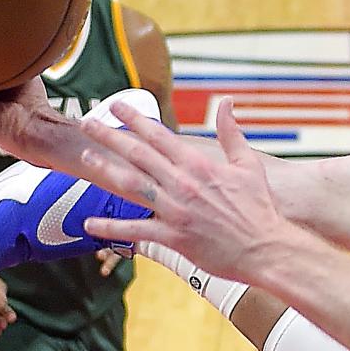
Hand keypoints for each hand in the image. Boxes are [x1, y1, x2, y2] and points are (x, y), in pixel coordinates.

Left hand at [77, 97, 289, 280]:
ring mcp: (175, 210)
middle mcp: (182, 184)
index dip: (134, 119)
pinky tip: (89, 222)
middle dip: (110, 136)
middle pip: (138, 154)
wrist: (264, 247)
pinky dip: (111, 227)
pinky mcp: (173, 236)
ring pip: (131, 185)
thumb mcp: (248, 165)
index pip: (159, 135)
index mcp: (199, 165)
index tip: (116, 106)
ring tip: (85, 157)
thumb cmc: (259, 207)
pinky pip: (135, 230)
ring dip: (105, 170)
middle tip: (87, 122)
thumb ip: (232, 133)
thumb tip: (227, 102)